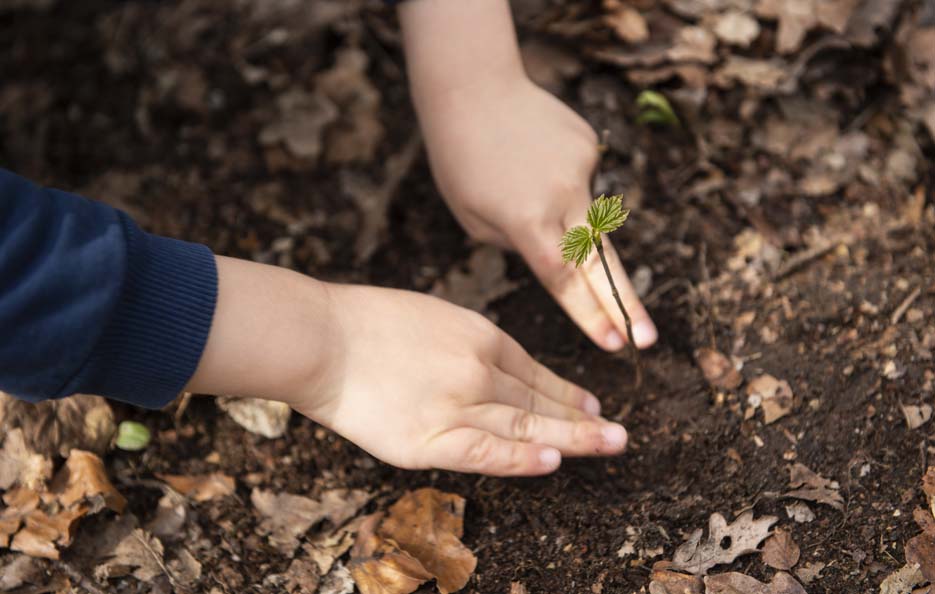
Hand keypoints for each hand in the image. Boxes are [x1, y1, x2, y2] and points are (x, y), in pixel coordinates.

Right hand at [186, 258, 627, 476]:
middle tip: (619, 433)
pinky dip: (522, 460)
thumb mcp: (430, 315)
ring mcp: (458, 404)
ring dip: (574, 438)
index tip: (590, 403)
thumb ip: (465, 342)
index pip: (534, 370)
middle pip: (540, 401)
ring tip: (609, 445)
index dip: (565, 391)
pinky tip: (555, 463)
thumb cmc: (364, 323)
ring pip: (526, 427)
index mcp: (479, 334)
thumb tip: (492, 364)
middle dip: (584, 417)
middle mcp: (479, 368)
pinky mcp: (431, 439)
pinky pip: (487, 453)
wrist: (320, 338)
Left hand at [418, 76, 657, 351]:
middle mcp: (563, 197)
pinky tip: (531, 157)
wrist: (473, 88)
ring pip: (588, 215)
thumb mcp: (474, 218)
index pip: (565, 281)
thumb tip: (559, 256)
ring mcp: (582, 168)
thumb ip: (521, 245)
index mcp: (527, 221)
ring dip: (569, 220)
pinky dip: (560, 181)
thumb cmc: (460, 160)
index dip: (591, 316)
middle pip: (600, 264)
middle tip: (647, 340)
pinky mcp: (589, 145)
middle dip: (625, 307)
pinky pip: (580, 179)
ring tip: (520, 182)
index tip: (616, 346)